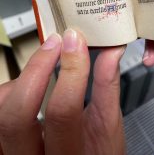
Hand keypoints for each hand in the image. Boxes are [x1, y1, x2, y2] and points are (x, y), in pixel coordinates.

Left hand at [0, 30, 125, 154]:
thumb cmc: (96, 154)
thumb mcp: (108, 127)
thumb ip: (107, 87)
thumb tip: (110, 53)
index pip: (63, 111)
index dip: (71, 71)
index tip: (76, 43)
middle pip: (17, 115)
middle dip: (36, 69)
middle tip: (54, 44)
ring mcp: (15, 153)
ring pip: (0, 113)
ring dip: (21, 80)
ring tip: (42, 71)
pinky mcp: (6, 143)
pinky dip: (11, 92)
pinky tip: (30, 89)